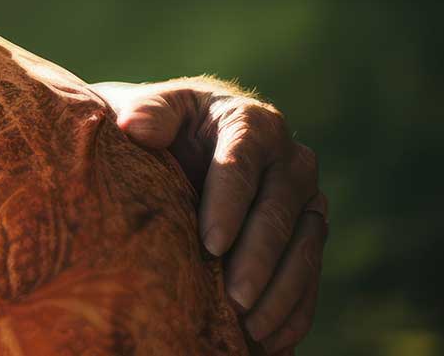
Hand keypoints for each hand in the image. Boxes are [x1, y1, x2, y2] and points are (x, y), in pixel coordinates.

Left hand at [94, 77, 324, 351]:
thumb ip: (148, 113)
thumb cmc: (159, 125)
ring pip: (303, 249)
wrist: (183, 139)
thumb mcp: (151, 110)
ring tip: (252, 329)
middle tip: (235, 300)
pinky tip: (272, 342)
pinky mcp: (310, 232)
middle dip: (257, 260)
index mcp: (252, 123)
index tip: (210, 245)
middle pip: (276, 213)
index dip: (227, 205)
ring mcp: (306, 199)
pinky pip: (310, 274)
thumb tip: (133, 127)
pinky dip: (295, 310)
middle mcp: (291, 160)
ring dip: (281, 293)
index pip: (241, 165)